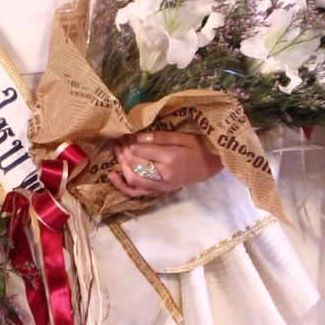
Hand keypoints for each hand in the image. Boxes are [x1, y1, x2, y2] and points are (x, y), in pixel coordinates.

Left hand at [108, 128, 222, 196]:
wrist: (212, 164)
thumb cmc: (199, 147)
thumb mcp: (182, 137)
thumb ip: (159, 137)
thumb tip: (136, 136)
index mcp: (170, 159)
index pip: (140, 150)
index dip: (129, 140)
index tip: (125, 132)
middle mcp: (163, 175)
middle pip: (134, 163)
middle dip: (124, 150)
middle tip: (120, 139)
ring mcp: (161, 186)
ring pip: (132, 178)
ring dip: (121, 163)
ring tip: (117, 150)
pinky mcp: (159, 191)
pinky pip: (137, 192)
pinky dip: (122, 185)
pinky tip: (112, 175)